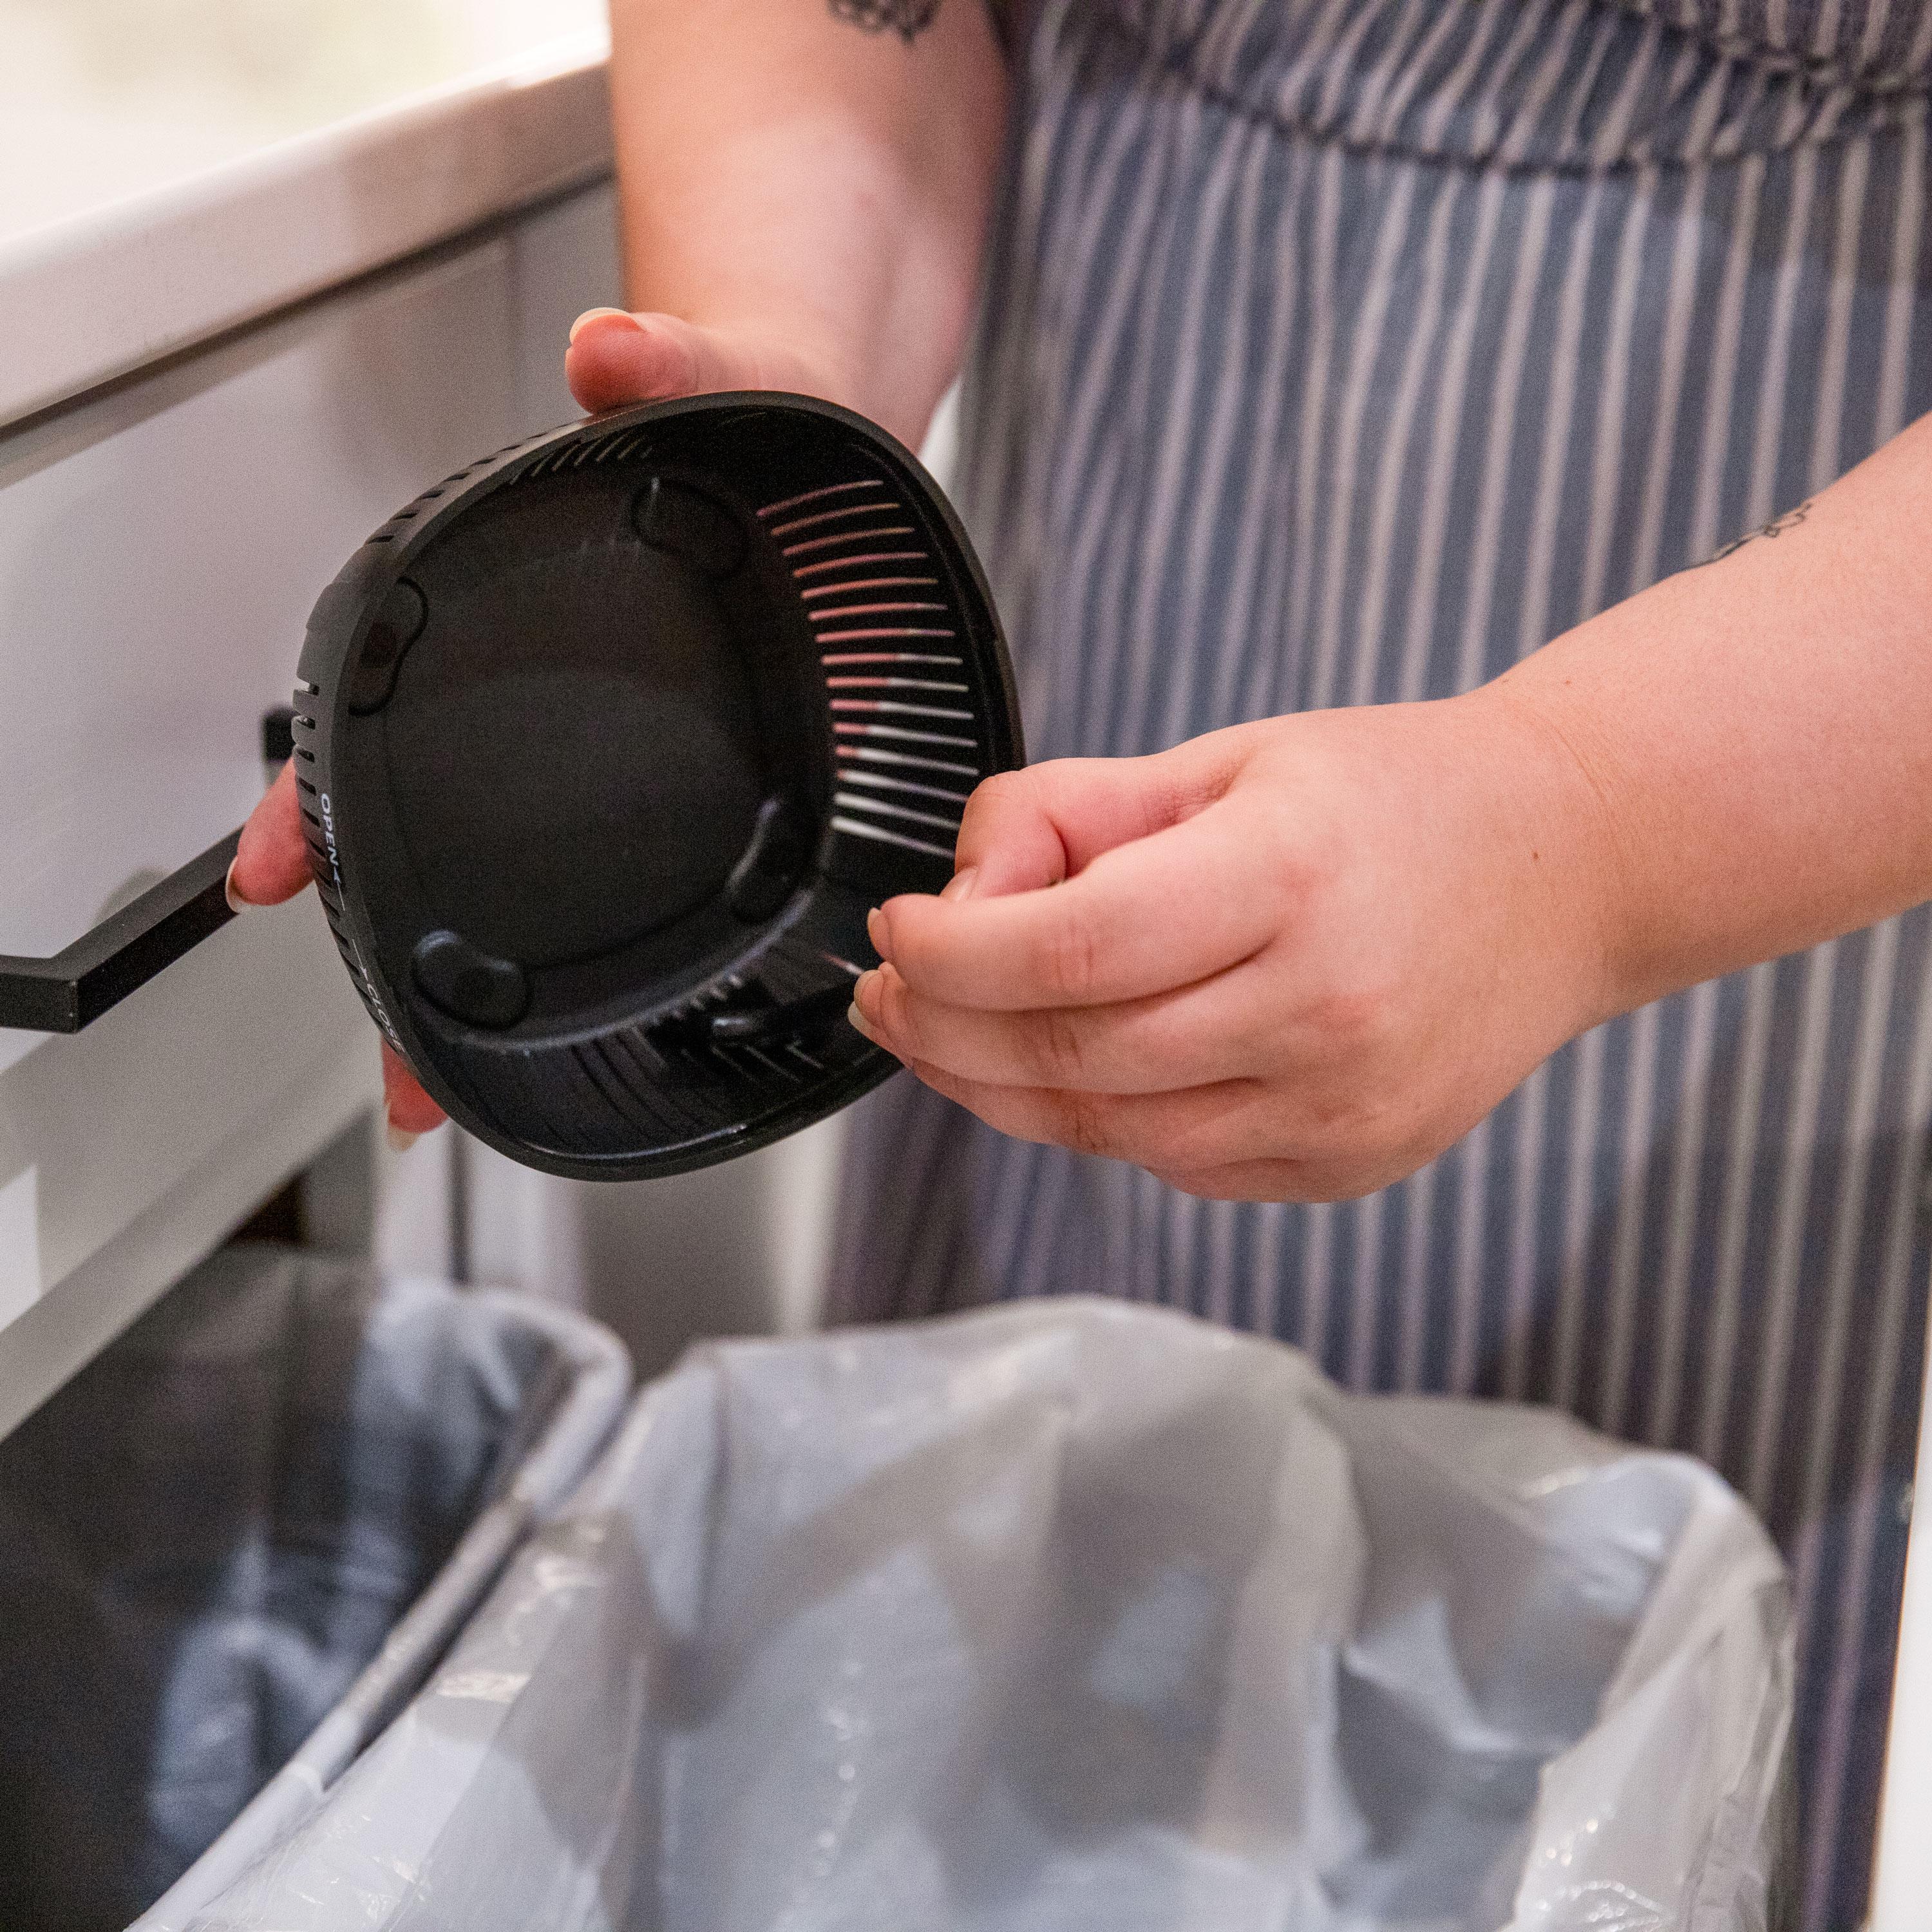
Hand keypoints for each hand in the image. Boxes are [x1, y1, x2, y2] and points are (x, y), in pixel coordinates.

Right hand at [229, 309, 844, 1143]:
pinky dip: (608, 954)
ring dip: (484, 983)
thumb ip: (669, 366)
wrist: (822, 452)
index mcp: (514, 613)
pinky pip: (634, 873)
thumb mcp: (708, 384)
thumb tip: (613, 351)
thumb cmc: (740, 423)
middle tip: (398, 1070)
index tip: (273, 874)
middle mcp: (546, 693)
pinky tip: (613, 1019)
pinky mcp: (697, 778)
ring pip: (518, 871)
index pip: (378, 708)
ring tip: (456, 1084)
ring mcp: (615, 743)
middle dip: (401, 948)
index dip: (320, 796)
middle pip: (430, 825)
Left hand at [846, 693, 1620, 1201]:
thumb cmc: (1394, 798)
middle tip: (888, 991)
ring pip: (1108, 1133)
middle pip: (1072, 1056)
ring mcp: (1343, 1107)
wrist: (1572, 869)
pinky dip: (1101, 1121)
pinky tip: (1074, 1064)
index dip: (951, 954)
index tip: (898, 931)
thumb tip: (960, 894)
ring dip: (997, 1089)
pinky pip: (1176, 1165)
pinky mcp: (1351, 1165)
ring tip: (942, 1031)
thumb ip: (1074, 813)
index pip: (1071, 951)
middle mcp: (1324, 1009)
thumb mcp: (1228, 759)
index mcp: (1289, 876)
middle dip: (944, 1029)